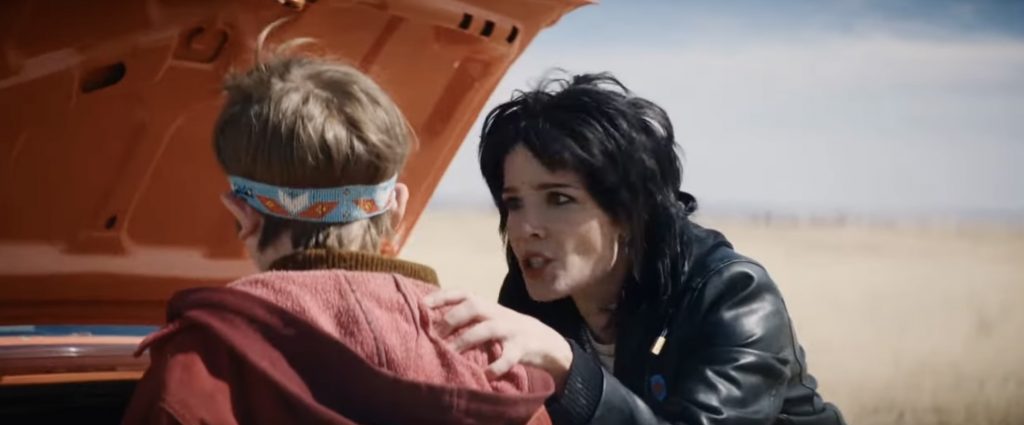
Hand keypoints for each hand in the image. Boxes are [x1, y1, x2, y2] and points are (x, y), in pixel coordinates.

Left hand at [423, 289, 572, 387]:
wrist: (545, 342)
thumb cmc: (507, 331)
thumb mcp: (489, 318)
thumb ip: (466, 318)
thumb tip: (430, 324)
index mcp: (487, 305)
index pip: (463, 293)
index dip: (442, 296)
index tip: (422, 304)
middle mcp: (498, 314)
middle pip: (474, 306)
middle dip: (452, 318)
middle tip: (435, 335)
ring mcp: (511, 330)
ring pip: (487, 329)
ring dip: (466, 340)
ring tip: (450, 354)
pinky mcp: (522, 349)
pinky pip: (508, 357)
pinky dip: (495, 367)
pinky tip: (483, 376)